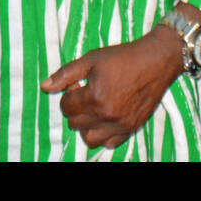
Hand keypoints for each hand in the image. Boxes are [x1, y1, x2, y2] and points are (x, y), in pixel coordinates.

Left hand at [40, 27, 183, 149]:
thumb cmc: (123, 57)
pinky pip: (109, 143)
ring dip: (86, 126)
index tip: (78, 85)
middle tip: (86, 94)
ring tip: (93, 110)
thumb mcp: (91, 59)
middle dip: (75, 109)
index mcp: (94, 97)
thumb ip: (66, 74)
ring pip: (89, 139)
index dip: (69, 94)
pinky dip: (103, 134)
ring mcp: (120, 125)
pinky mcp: (131, 129)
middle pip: (75, 123)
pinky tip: (106, 119)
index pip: (66, 107)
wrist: (156, 61)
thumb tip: (45, 86)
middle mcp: (106, 115)